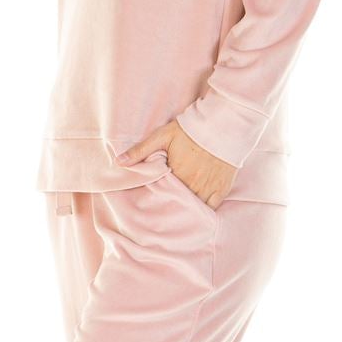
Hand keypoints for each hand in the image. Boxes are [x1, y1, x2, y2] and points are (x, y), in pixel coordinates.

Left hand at [116, 120, 235, 208]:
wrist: (222, 125)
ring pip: (194, 209)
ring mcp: (208, 188)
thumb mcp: (162, 136)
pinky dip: (203, 212)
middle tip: (161, 213)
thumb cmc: (190, 130)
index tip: (149, 204)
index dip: (155, 200)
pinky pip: (211, 208)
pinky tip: (195, 214)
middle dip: (169, 208)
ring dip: (185, 212)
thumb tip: (119, 162)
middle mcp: (192, 184)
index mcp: (176, 174)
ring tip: (176, 216)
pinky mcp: (221, 188)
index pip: (161, 195)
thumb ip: (140, 150)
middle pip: (177, 204)